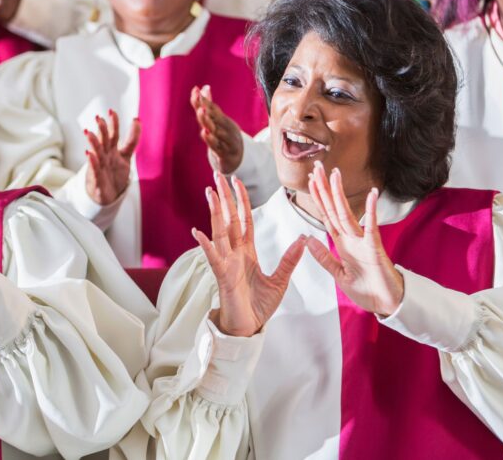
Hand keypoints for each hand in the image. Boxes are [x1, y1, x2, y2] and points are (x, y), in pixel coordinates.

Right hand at [84, 110, 140, 205]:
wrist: (108, 194)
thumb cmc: (114, 172)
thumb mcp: (126, 155)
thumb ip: (132, 138)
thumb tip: (137, 119)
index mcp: (112, 149)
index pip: (113, 134)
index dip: (113, 124)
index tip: (112, 111)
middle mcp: (105, 155)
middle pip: (104, 140)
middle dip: (101, 130)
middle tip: (98, 118)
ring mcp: (100, 166)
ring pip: (96, 152)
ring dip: (93, 142)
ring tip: (88, 132)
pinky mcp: (97, 178)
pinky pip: (94, 169)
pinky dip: (92, 162)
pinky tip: (89, 154)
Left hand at [191, 84, 244, 173]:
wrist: (240, 157)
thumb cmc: (225, 136)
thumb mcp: (218, 121)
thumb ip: (209, 105)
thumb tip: (204, 87)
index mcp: (222, 119)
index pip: (212, 107)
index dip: (204, 99)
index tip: (195, 90)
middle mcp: (225, 128)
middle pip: (215, 117)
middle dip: (207, 107)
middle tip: (199, 98)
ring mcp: (226, 140)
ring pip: (216, 130)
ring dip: (208, 121)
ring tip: (201, 111)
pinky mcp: (225, 153)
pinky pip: (217, 146)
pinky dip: (211, 139)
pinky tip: (205, 132)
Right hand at [196, 172, 304, 336]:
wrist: (249, 328)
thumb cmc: (259, 306)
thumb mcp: (280, 281)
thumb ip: (289, 260)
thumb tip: (304, 239)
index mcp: (247, 252)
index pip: (244, 220)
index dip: (241, 200)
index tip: (237, 181)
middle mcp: (234, 253)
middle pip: (229, 218)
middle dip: (224, 197)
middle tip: (217, 174)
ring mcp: (226, 262)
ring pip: (219, 231)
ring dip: (214, 211)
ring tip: (210, 192)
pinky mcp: (222, 276)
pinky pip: (212, 257)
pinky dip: (205, 245)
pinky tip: (197, 232)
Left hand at [304, 161, 403, 315]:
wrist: (386, 304)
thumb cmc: (366, 289)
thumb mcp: (338, 274)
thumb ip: (324, 258)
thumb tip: (307, 240)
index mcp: (342, 243)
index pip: (326, 215)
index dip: (318, 198)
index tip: (310, 179)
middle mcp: (351, 238)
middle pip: (334, 208)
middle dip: (324, 188)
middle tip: (317, 166)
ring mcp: (362, 240)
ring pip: (347, 213)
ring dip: (339, 194)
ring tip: (334, 174)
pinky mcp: (375, 247)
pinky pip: (372, 227)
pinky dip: (371, 211)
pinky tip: (373, 194)